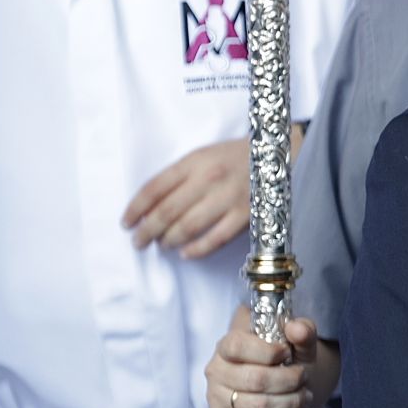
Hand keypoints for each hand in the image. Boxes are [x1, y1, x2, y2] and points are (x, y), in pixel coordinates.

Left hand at [123, 138, 251, 258]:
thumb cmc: (235, 157)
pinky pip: (215, 239)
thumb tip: (149, 206)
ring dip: (168, 240)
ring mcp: (229, 198)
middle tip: (138, 241)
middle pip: (167, 211)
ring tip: (162, 245)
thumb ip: (179, 176)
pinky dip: (196, 250)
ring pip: (188, 227)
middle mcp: (210, 179)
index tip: (126, 223)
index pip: (154, 188)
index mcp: (195, 161)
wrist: (280, 155)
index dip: (135, 209)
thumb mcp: (204, 155)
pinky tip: (186, 253)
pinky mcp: (248, 215)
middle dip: (147, 231)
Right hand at [206, 305, 338, 407]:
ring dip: (289, 402)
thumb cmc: (287, 360)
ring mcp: (215, 397)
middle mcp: (216, 370)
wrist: (281, 386)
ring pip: (257, 406)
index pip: (238, 346)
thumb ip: (303, 331)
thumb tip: (297, 328)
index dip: (268, 352)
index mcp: (227, 344)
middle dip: (289, 380)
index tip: (287, 353)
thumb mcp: (299, 343)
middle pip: (255, 379)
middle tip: (304, 378)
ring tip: (305, 396)